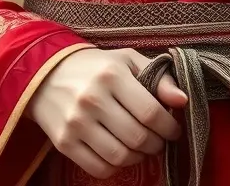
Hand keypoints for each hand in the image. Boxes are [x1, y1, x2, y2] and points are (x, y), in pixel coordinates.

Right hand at [24, 46, 188, 179]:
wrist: (47, 74)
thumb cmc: (97, 66)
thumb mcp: (128, 60)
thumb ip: (158, 78)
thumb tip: (183, 100)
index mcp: (112, 75)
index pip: (150, 112)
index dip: (168, 127)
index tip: (174, 130)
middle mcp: (93, 99)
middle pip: (136, 137)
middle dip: (156, 144)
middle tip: (160, 141)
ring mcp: (76, 123)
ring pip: (119, 157)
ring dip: (138, 158)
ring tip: (143, 148)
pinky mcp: (63, 143)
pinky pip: (97, 168)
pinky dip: (116, 168)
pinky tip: (121, 155)